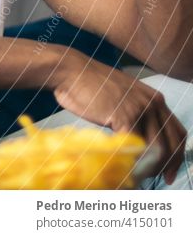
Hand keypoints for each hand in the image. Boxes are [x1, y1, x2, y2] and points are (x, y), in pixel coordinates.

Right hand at [53, 51, 186, 183]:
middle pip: (173, 142)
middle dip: (169, 164)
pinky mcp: (124, 116)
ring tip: (139, 174)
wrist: (71, 71)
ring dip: (151, 165)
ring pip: (158, 148)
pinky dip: (132, 160)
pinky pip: (136, 146)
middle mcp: (152, 103)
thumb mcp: (122, 97)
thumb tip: (137, 139)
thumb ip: (135, 114)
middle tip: (162, 178)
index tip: (170, 169)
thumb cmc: (89, 84)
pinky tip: (125, 166)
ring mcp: (140, 110)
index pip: (177, 132)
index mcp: (154, 98)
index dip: (177, 154)